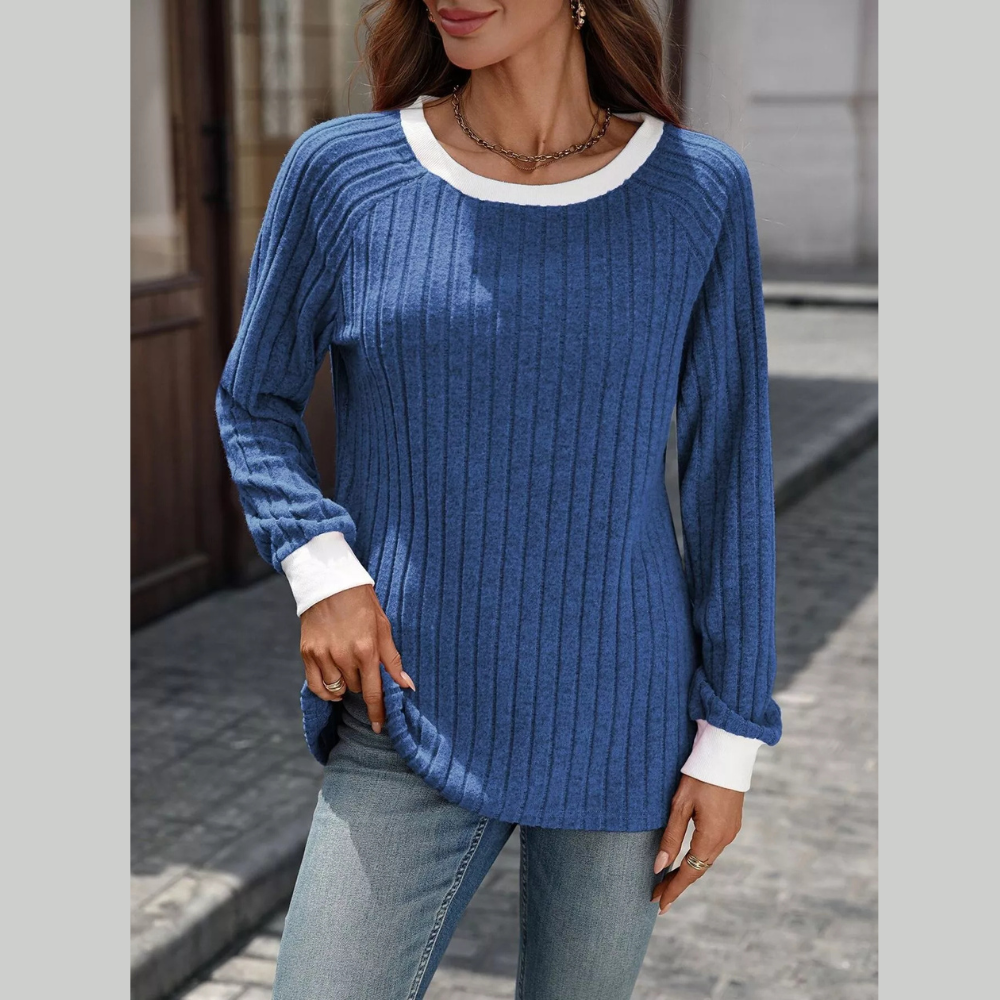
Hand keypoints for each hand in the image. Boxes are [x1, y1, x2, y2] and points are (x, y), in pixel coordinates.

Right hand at [299, 584, 414, 733]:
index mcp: (366, 648)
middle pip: (356, 688)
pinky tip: (334, 686)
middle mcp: (343, 655)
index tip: (380, 727)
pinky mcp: (307, 652)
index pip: (373, 691)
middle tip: (364, 664)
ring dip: (346, 683)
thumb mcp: (383, 627)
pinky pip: (316, 685)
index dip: (378, 712)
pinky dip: (326, 691)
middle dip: (363, 682)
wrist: (330, 582)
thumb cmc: (362, 603)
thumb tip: (407, 686)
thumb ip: (393, 659)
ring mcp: (322, 654)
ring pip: (337, 688)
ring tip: (350, 667)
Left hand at [650, 774, 742, 913]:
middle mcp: (725, 838)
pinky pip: (713, 847)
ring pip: (706, 859)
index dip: (673, 889)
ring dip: (688, 871)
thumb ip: (670, 837)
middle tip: (658, 896)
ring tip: (668, 881)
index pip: (689, 873)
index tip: (658, 905)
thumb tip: (658, 867)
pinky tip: (688, 859)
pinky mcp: (731, 822)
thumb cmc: (700, 775)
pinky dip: (698, 858)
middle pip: (698, 869)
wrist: (728, 752)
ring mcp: (731, 830)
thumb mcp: (680, 805)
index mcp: (711, 838)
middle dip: (678, 883)